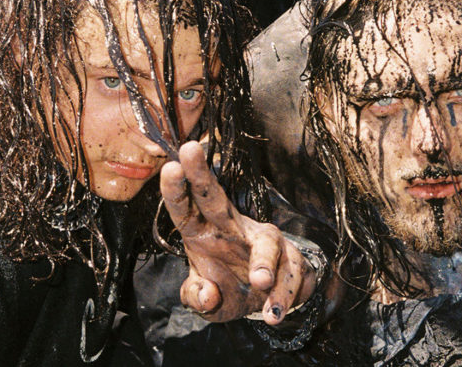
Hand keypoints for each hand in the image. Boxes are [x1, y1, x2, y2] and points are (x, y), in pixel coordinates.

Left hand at [160, 141, 316, 324]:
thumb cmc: (231, 291)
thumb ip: (198, 299)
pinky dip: (283, 293)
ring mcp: (263, 240)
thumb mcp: (210, 304)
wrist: (268, 304)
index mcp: (204, 234)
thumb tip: (206, 294)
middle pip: (215, 197)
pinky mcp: (291, 256)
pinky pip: (291, 271)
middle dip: (201, 174)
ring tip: (260, 283)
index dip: (176, 191)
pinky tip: (273, 313)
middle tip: (189, 149)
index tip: (170, 167)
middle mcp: (232, 228)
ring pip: (266, 241)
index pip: (186, 210)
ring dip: (263, 261)